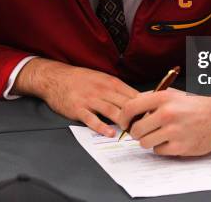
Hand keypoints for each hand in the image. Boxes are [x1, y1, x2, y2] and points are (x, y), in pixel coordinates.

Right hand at [12, 58, 138, 136]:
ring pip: (112, 111)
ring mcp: (90, 99)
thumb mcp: (102, 78)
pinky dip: (102, 127)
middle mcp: (102, 90)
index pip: (133, 95)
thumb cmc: (81, 79)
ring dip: (124, 122)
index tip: (154, 117)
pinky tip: (110, 133)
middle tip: (148, 128)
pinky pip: (92, 119)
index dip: (145, 107)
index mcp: (111, 82)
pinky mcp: (78, 109)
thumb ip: (118, 89)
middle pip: (125, 104)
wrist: (56, 78)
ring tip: (133, 133)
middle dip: (138, 117)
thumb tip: (138, 100)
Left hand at [119, 89, 210, 155]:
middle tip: (144, 131)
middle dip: (137, 132)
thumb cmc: (194, 106)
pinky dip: (161, 147)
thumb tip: (130, 110)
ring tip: (159, 135)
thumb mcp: (172, 94)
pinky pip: (158, 151)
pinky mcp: (180, 147)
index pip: (130, 108)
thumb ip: (150, 99)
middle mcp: (167, 114)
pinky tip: (170, 140)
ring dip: (148, 140)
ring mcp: (174, 131)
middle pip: (136, 130)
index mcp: (163, 98)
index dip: (123, 118)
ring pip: (145, 142)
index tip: (123, 122)